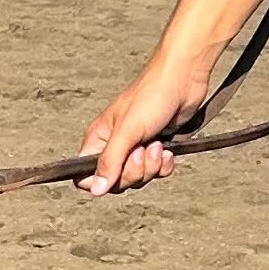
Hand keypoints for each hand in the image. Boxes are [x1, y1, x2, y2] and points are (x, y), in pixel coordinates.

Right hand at [76, 50, 212, 195]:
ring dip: (151, 166)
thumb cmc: (152, 96)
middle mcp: (114, 145)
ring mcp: (135, 147)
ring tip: (158, 144)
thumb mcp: (128, 130)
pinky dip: (164, 165)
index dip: (101, 181)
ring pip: (138, 178)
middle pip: (116, 182)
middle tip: (144, 150)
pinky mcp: (155, 147)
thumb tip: (96, 190)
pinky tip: (169, 149)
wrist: (184, 79)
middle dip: (135, 171)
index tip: (119, 168)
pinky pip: (156, 171)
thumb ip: (110, 161)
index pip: (84, 176)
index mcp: (98, 138)